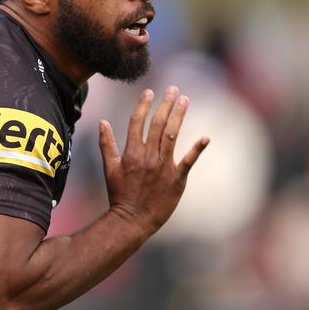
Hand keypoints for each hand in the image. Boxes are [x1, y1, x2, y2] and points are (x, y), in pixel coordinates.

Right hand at [98, 86, 209, 236]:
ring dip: (179, 116)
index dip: (143, 106)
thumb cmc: (119, 194)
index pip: (137, 122)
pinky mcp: (176, 180)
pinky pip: (188, 162)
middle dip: (165, 105)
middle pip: (158, 125)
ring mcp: (163, 167)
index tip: (150, 92)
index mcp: (132, 153)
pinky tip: (206, 137)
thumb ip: (106, 144)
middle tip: (173, 89)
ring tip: (185, 100)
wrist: (132, 220)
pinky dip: (197, 149)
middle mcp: (148, 157)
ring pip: (172, 136)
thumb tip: (102, 122)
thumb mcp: (109, 168)